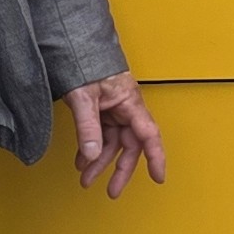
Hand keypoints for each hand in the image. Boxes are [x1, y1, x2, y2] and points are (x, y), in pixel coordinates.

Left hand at [63, 71, 166, 198]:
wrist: (75, 43)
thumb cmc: (86, 61)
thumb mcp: (84, 97)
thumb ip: (88, 127)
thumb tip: (91, 155)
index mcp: (130, 102)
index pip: (148, 134)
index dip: (156, 157)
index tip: (158, 177)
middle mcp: (126, 107)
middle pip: (130, 145)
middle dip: (120, 169)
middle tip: (111, 190)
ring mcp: (114, 108)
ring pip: (113, 142)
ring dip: (100, 161)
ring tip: (86, 178)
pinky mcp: (102, 108)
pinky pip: (101, 134)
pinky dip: (92, 148)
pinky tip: (82, 160)